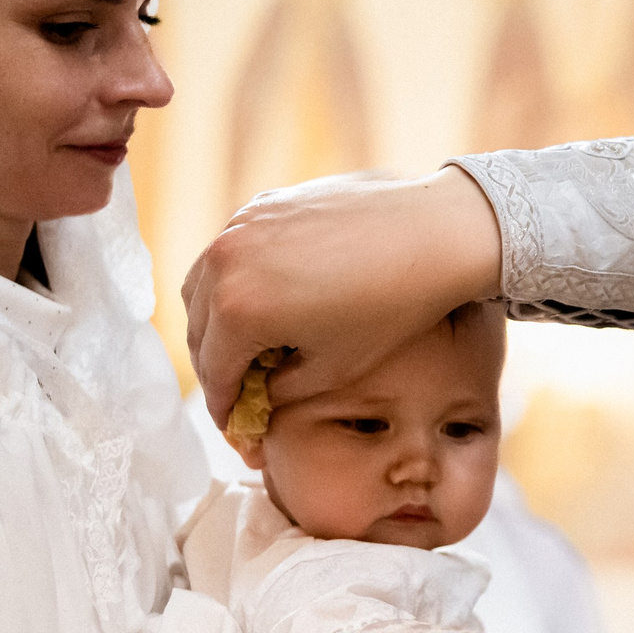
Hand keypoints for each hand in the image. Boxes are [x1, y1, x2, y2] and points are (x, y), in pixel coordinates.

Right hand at [181, 168, 502, 429]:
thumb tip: (255, 399)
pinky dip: (233, 282)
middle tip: (240, 395)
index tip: (236, 427)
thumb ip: (278, 391)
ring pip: (202, 287)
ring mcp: (240, 226)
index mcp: (237, 309)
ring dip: (215, 322)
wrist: (435, 235)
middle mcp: (224, 262)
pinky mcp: (263, 205)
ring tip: (248, 348)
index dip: (224, 409)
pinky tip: (265, 302)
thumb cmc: (391, 307)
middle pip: (199, 330)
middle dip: (216, 368)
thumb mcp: (331, 369)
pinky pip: (229, 253)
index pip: (214, 372)